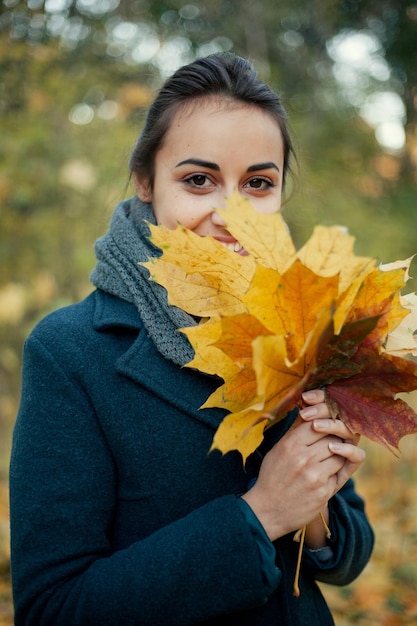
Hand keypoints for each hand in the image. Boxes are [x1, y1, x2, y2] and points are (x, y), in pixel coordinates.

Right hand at [241, 388, 365, 542]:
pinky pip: (340, 473)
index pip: (317, 423)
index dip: (324, 424)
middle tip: (329, 443)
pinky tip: (326, 475)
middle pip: (332, 438)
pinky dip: (336, 472)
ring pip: (340, 454)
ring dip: (337, 455)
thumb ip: (294, 431)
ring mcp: (315, 476)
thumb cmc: (272, 476)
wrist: (267, 511)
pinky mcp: (324, 492)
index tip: (324, 428)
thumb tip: (310, 411)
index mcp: (290, 445)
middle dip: (333, 439)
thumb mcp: (277, 450)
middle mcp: (303, 458)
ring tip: (327, 458)